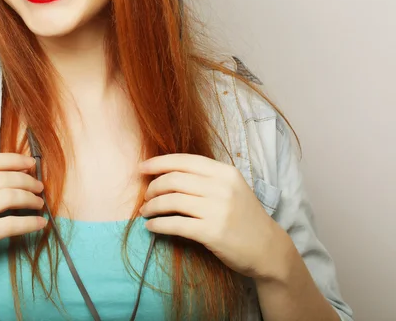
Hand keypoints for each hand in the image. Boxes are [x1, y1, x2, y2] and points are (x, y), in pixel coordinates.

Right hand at [0, 153, 45, 297]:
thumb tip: (9, 172)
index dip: (15, 160)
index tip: (30, 164)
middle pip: (4, 178)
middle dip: (27, 180)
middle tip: (39, 187)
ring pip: (10, 197)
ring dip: (30, 199)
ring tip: (39, 203)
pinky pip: (10, 224)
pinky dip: (30, 222)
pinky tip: (39, 223)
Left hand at [138, 154, 285, 279]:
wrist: (268, 249)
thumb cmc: (244, 217)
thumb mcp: (231, 187)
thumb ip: (205, 177)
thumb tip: (168, 172)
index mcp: (224, 172)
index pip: (184, 161)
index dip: (159, 162)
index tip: (142, 168)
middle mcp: (221, 187)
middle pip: (174, 180)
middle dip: (153, 187)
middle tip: (145, 196)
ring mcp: (217, 210)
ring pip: (171, 201)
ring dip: (152, 206)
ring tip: (145, 211)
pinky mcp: (212, 232)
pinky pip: (175, 224)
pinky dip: (158, 225)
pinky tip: (151, 227)